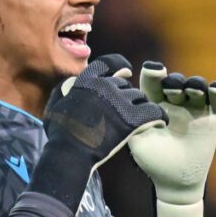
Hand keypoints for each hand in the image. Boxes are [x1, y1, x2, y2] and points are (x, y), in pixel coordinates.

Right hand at [29, 54, 166, 212]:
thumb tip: (72, 83)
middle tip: (126, 111)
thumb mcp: (54, 106)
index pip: (109, 63)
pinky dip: (159, 116)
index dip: (120, 65)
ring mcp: (119, 102)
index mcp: (86, 81)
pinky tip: (161, 122)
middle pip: (125, 84)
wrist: (69, 154)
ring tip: (140, 120)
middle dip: (126, 95)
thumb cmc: (60, 135)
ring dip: (141, 106)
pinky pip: (154, 111)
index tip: (127, 71)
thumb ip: (65, 89)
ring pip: (140, 97)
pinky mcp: (131, 119)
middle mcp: (104, 86)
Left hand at [129, 61, 215, 216]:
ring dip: (196, 84)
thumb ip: (133, 120)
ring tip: (193, 90)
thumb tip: (131, 98)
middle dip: (175, 81)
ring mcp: (196, 109)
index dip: (153, 72)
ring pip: (198, 86)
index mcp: (154, 104)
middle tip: (172, 88)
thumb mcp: (138, 140)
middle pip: (176, 80)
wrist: (175, 183)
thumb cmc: (153, 161)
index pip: (153, 81)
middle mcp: (175, 102)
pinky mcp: (214, 119)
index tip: (154, 70)